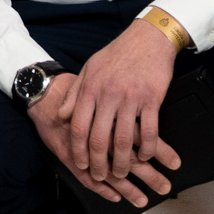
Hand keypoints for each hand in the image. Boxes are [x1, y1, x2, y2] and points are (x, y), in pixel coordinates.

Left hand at [32, 21, 179, 204]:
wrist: (147, 38)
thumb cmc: (117, 54)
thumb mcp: (88, 69)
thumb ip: (75, 94)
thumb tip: (61, 114)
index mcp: (90, 89)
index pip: (78, 126)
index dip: (78, 149)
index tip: (80, 163)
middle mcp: (108, 95)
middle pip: (100, 138)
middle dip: (99, 163)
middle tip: (100, 175)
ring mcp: (130, 98)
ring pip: (124, 140)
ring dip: (123, 162)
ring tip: (123, 172)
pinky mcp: (152, 99)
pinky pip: (149, 131)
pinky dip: (147, 148)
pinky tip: (145, 156)